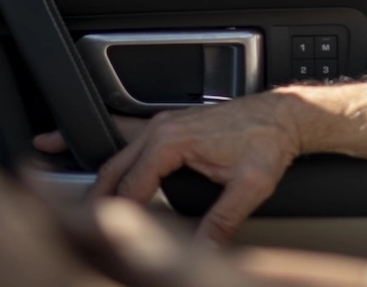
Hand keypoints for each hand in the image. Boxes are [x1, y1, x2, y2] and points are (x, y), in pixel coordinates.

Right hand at [95, 92, 305, 243]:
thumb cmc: (269, 140)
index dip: (116, 214)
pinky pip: (132, 144)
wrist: (284, 115)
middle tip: (81, 226)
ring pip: (118, 155)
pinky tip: (105, 167)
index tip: (105, 235)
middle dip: (96, 198)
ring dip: (99, 177)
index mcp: (171, 140)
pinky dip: (114, 157)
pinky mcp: (171, 127)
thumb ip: (222, 221)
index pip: (129, 186)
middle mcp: (161, 128)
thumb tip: (203, 251)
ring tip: (81, 199)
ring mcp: (164, 124)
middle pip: (113, 169)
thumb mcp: (249, 186)